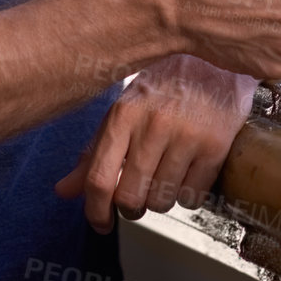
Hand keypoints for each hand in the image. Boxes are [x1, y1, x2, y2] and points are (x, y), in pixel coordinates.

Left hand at [54, 54, 255, 233]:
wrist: (215, 57)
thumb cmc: (166, 84)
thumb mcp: (125, 108)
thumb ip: (95, 151)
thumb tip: (64, 190)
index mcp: (124, 114)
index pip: (99, 178)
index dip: (96, 211)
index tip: (102, 223)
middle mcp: (154, 124)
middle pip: (130, 197)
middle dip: (132, 208)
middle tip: (139, 199)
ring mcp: (186, 135)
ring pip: (162, 201)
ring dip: (161, 200)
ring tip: (166, 178)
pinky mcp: (215, 146)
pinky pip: (192, 196)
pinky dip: (188, 195)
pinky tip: (189, 174)